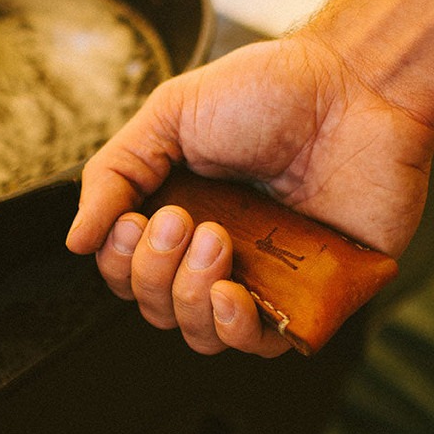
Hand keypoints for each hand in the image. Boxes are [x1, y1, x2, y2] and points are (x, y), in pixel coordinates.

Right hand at [64, 33, 433, 355]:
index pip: (126, 268)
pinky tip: (232, 294)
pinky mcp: (312, 295)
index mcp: (179, 207)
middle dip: (155, 271)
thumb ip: (113, 174)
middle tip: (185, 220)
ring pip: (197, 331)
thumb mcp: (169, 114)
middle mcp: (217, 247)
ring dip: (189, 297)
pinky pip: (259, 344)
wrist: (357, 89)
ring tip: (217, 242)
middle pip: (154, 304)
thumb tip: (76, 242)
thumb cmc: (271, 90)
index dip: (120, 260)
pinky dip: (234, 329)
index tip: (135, 221)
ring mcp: (263, 275)